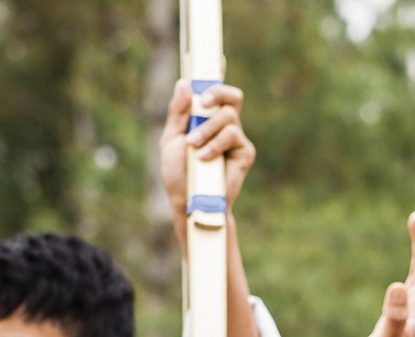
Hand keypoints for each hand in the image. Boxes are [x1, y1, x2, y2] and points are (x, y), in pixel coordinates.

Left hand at [160, 79, 254, 229]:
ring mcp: (235, 138)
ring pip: (229, 116)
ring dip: (208, 129)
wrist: (188, 201)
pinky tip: (204, 157)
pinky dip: (216, 144)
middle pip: (231, 95)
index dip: (217, 72)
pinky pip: (234, 135)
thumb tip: (185, 83)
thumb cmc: (178, 173)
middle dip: (218, 92)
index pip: (213, 90)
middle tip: (203, 102)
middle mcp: (222, 124)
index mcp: (204, 118)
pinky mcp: (245, 153)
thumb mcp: (170, 138)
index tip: (217, 56)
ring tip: (194, 147)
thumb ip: (178, 112)